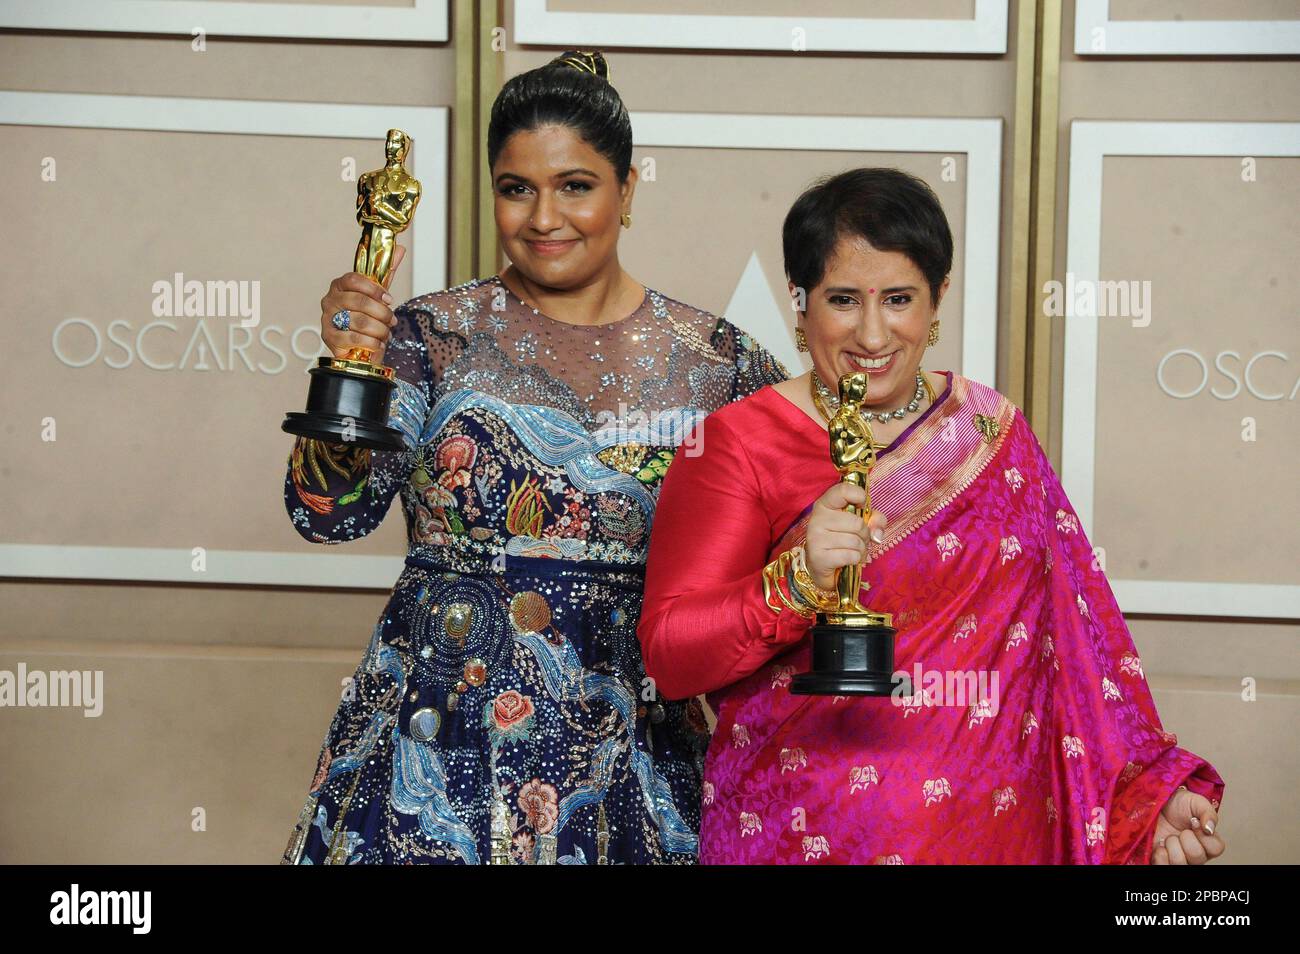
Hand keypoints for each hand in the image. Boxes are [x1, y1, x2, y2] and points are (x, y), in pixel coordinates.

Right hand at [319, 244, 405, 361]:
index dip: (374, 289)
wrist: (361, 347)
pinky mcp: (328, 337)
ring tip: (385, 334)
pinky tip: (377, 344)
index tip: (389, 299)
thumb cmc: (368, 319)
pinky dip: (371, 342)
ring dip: (379, 329)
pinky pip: (354, 338)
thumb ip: (387, 273)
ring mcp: (327, 318)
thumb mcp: (379, 295)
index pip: (353, 279)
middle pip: (359, 302)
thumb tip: (400, 249)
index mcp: (340, 285)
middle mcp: (329, 300)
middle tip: (392, 321)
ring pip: (359, 321)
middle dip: (382, 313)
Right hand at [803, 481, 888, 591]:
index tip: (862, 506)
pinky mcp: (818, 557)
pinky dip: (855, 560)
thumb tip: (877, 533)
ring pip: (855, 541)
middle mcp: (817, 518)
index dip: (859, 496)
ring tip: (852, 551)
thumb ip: (875, 520)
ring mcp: (815, 538)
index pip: (843, 490)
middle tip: (857, 539)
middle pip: (857, 523)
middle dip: (864, 535)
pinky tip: (847, 560)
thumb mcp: (860, 524)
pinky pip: (851, 556)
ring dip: (860, 550)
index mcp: (825, 504)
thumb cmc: (842, 541)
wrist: (822, 567)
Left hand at [1150, 787, 1224, 863]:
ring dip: (1172, 845)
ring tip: (1169, 836)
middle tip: (1180, 830)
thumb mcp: (1196, 802)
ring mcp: (1178, 857)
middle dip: (1185, 838)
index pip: (1215, 848)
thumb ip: (1208, 813)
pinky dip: (1160, 855)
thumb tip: (1209, 828)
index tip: (1193, 821)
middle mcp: (1195, 853)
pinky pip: (1163, 866)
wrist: (1155, 802)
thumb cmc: (1178, 804)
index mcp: (1207, 841)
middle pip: (1197, 857)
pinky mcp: (1162, 859)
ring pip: (1180, 863)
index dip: (1203, 835)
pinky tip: (1160, 844)